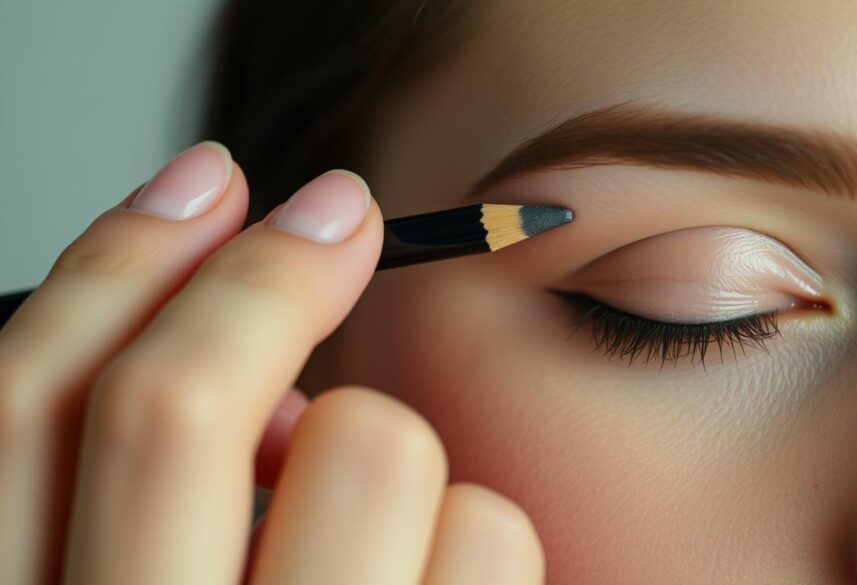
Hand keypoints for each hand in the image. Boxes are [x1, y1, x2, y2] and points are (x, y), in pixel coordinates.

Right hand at [0, 142, 544, 583]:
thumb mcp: (145, 575)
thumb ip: (157, 493)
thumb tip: (266, 373)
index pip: (22, 412)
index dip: (119, 263)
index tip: (213, 179)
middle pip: (176, 407)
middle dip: (266, 276)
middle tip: (340, 208)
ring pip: (371, 449)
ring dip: (388, 449)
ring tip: (378, 527)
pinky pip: (490, 538)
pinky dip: (475, 535)